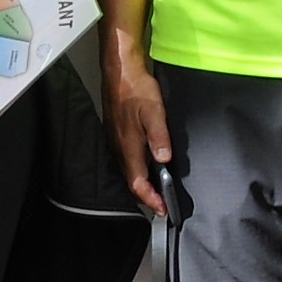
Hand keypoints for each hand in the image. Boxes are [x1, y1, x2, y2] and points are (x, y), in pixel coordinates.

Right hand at [105, 47, 172, 215]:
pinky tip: (147, 166)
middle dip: (147, 197)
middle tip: (162, 205)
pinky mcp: (118, 135)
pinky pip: (127, 160)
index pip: (138, 184)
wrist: (119, 72)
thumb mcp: (153, 110)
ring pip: (129, 172)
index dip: (150, 199)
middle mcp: (120, 149)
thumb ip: (159, 135)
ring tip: (157, 192)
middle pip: (132, 182)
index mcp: (129, 147)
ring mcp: (117, 142)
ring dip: (142, 185)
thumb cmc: (135, 89)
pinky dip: (138, 171)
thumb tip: (163, 158)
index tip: (163, 209)